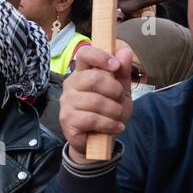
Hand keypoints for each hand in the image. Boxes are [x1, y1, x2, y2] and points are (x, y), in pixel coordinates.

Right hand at [58, 43, 133, 162]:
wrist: (99, 142)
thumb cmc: (108, 112)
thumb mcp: (121, 91)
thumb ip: (123, 72)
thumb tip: (125, 51)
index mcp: (82, 72)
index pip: (84, 54)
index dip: (101, 57)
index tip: (115, 66)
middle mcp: (71, 84)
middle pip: (93, 78)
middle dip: (114, 90)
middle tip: (119, 100)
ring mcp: (67, 102)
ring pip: (95, 101)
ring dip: (114, 111)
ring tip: (117, 117)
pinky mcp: (68, 120)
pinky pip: (92, 118)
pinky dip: (109, 124)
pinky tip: (114, 127)